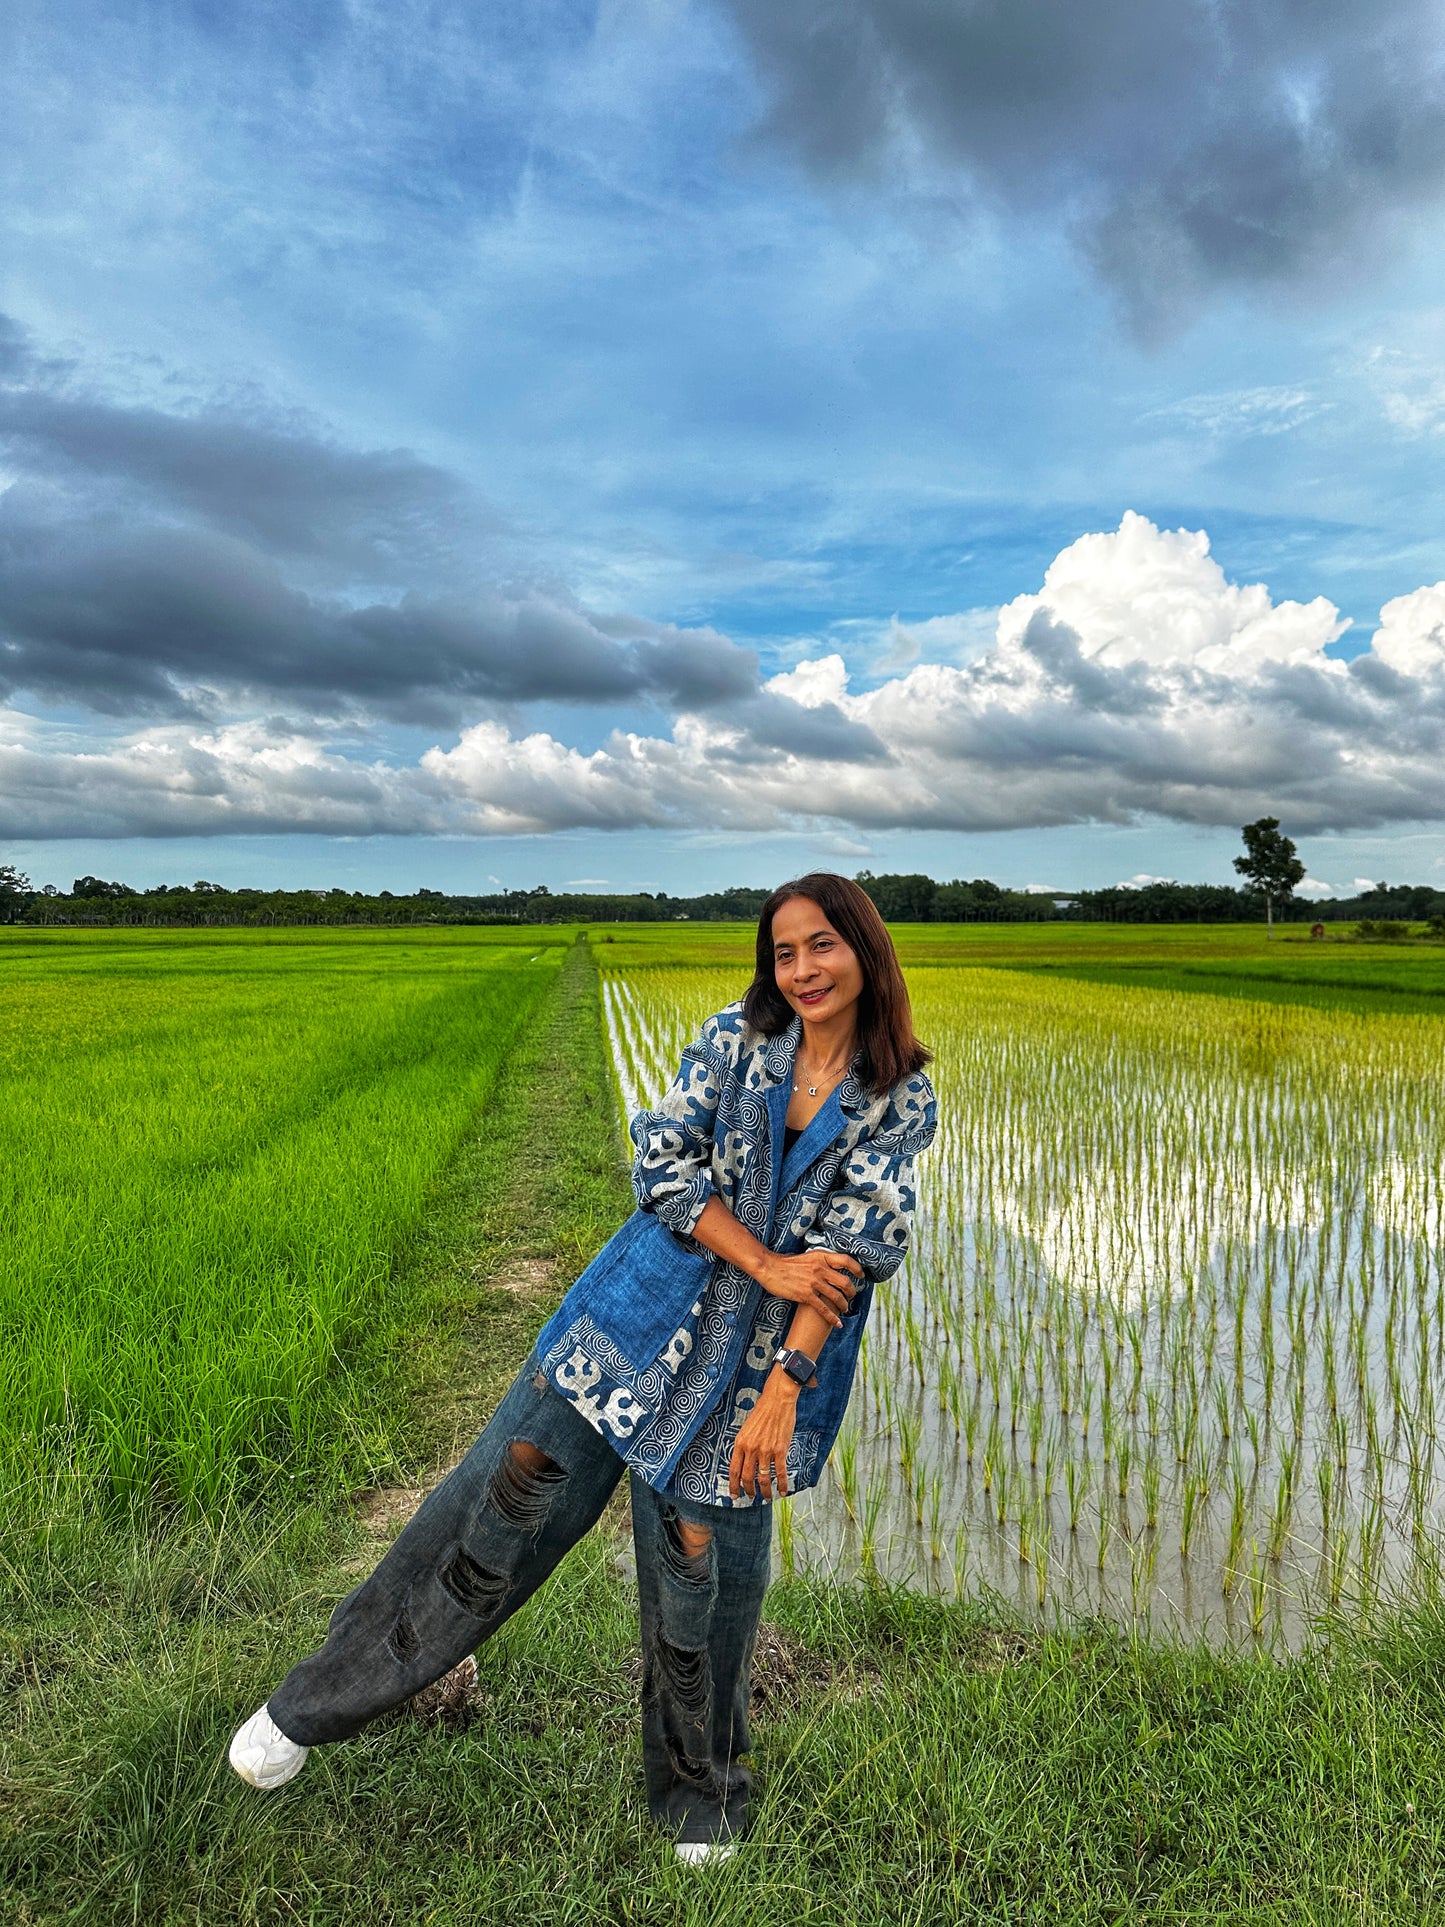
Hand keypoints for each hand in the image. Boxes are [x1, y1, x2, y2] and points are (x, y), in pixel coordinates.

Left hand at [729, 1375, 798, 1499]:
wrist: (777, 1400)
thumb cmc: (763, 1411)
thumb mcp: (747, 1428)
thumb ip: (745, 1445)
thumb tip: (745, 1461)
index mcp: (740, 1442)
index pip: (733, 1470)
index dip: (733, 1485)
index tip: (734, 1495)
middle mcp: (751, 1448)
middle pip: (747, 1477)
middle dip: (748, 1490)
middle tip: (751, 1496)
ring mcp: (765, 1450)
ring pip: (763, 1478)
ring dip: (765, 1491)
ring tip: (767, 1497)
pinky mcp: (780, 1450)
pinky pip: (780, 1472)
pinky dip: (781, 1484)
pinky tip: (783, 1491)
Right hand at [756, 1248, 861, 1328]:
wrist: (769, 1268)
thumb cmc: (786, 1263)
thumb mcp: (807, 1257)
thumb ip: (820, 1261)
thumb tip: (831, 1267)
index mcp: (821, 1257)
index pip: (846, 1260)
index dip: (857, 1269)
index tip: (861, 1276)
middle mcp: (820, 1268)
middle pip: (845, 1281)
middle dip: (852, 1292)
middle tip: (851, 1296)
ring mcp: (814, 1282)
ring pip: (837, 1296)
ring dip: (844, 1305)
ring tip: (845, 1309)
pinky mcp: (806, 1295)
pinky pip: (824, 1308)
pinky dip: (832, 1318)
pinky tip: (837, 1323)